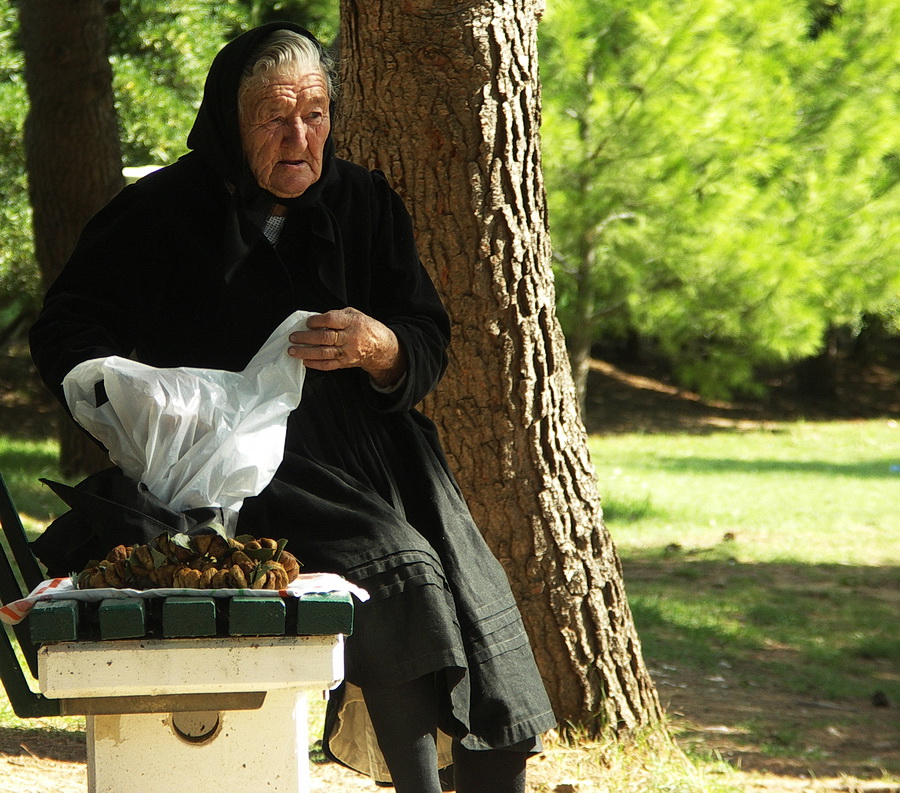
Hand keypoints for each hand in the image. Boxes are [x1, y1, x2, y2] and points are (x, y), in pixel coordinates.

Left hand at [288, 307, 404, 387]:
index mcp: (353, 322)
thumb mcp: (354, 314)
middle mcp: (350, 338)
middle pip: (325, 338)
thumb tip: (315, 320)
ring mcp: (348, 352)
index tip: (307, 322)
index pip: (331, 320)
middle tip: (293, 337)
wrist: (381, 347)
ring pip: (324, 353)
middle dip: (306, 338)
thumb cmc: (364, 327)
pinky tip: (305, 361)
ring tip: (293, 350)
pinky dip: (315, 364)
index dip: (317, 321)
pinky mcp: (345, 363)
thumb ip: (336, 316)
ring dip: (306, 352)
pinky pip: (328, 365)